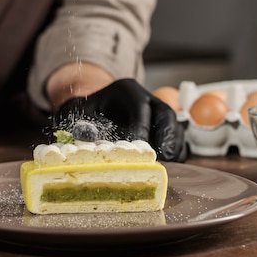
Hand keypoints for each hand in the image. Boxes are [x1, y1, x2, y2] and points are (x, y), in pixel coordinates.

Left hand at [55, 79, 187, 161]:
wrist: (94, 113)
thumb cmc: (85, 113)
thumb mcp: (78, 112)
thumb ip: (80, 124)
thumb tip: (85, 140)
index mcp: (127, 90)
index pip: (139, 106)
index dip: (141, 127)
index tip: (137, 148)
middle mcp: (147, 98)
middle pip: (165, 113)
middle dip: (166, 136)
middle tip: (161, 158)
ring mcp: (158, 113)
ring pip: (176, 127)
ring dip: (173, 147)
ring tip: (166, 165)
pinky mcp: (164, 128)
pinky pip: (178, 139)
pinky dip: (176, 153)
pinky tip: (168, 166)